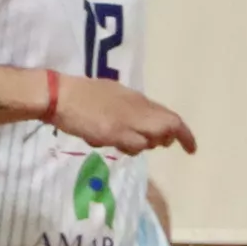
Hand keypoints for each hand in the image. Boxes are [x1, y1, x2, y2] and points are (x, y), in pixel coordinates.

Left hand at [52, 73, 196, 155]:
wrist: (55, 94)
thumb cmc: (85, 119)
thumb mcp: (114, 136)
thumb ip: (139, 140)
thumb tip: (156, 140)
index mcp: (141, 111)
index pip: (173, 122)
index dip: (184, 137)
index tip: (191, 151)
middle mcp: (137, 100)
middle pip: (161, 118)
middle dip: (162, 136)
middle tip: (151, 148)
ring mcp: (122, 95)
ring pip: (144, 116)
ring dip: (142, 132)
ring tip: (123, 144)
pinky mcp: (108, 94)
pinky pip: (128, 112)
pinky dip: (128, 125)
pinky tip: (109, 133)